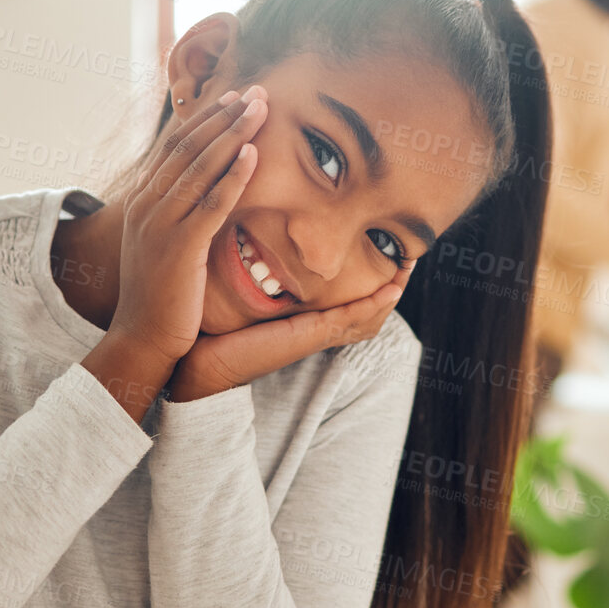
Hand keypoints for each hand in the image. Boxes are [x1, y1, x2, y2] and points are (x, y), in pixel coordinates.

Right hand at [110, 87, 268, 360]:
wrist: (143, 337)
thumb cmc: (160, 294)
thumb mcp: (163, 244)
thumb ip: (179, 214)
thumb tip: (203, 193)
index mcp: (143, 201)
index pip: (174, 147)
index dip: (204, 119)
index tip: (232, 97)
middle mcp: (147, 205)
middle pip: (188, 147)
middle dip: (222, 115)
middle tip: (253, 91)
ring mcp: (161, 224)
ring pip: (199, 167)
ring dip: (232, 133)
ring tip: (258, 107)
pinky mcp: (180, 247)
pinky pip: (211, 203)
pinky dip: (233, 176)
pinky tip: (253, 154)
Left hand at [167, 257, 417, 401]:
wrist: (199, 363)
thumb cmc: (214, 329)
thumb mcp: (242, 296)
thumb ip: (255, 275)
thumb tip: (254, 244)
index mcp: (304, 321)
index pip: (351, 303)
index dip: (374, 283)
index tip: (384, 252)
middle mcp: (315, 330)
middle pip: (370, 312)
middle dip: (393, 285)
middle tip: (409, 256)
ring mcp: (315, 334)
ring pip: (368, 316)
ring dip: (392, 292)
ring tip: (408, 265)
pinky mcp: (308, 336)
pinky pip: (349, 319)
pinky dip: (374, 305)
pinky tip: (390, 288)